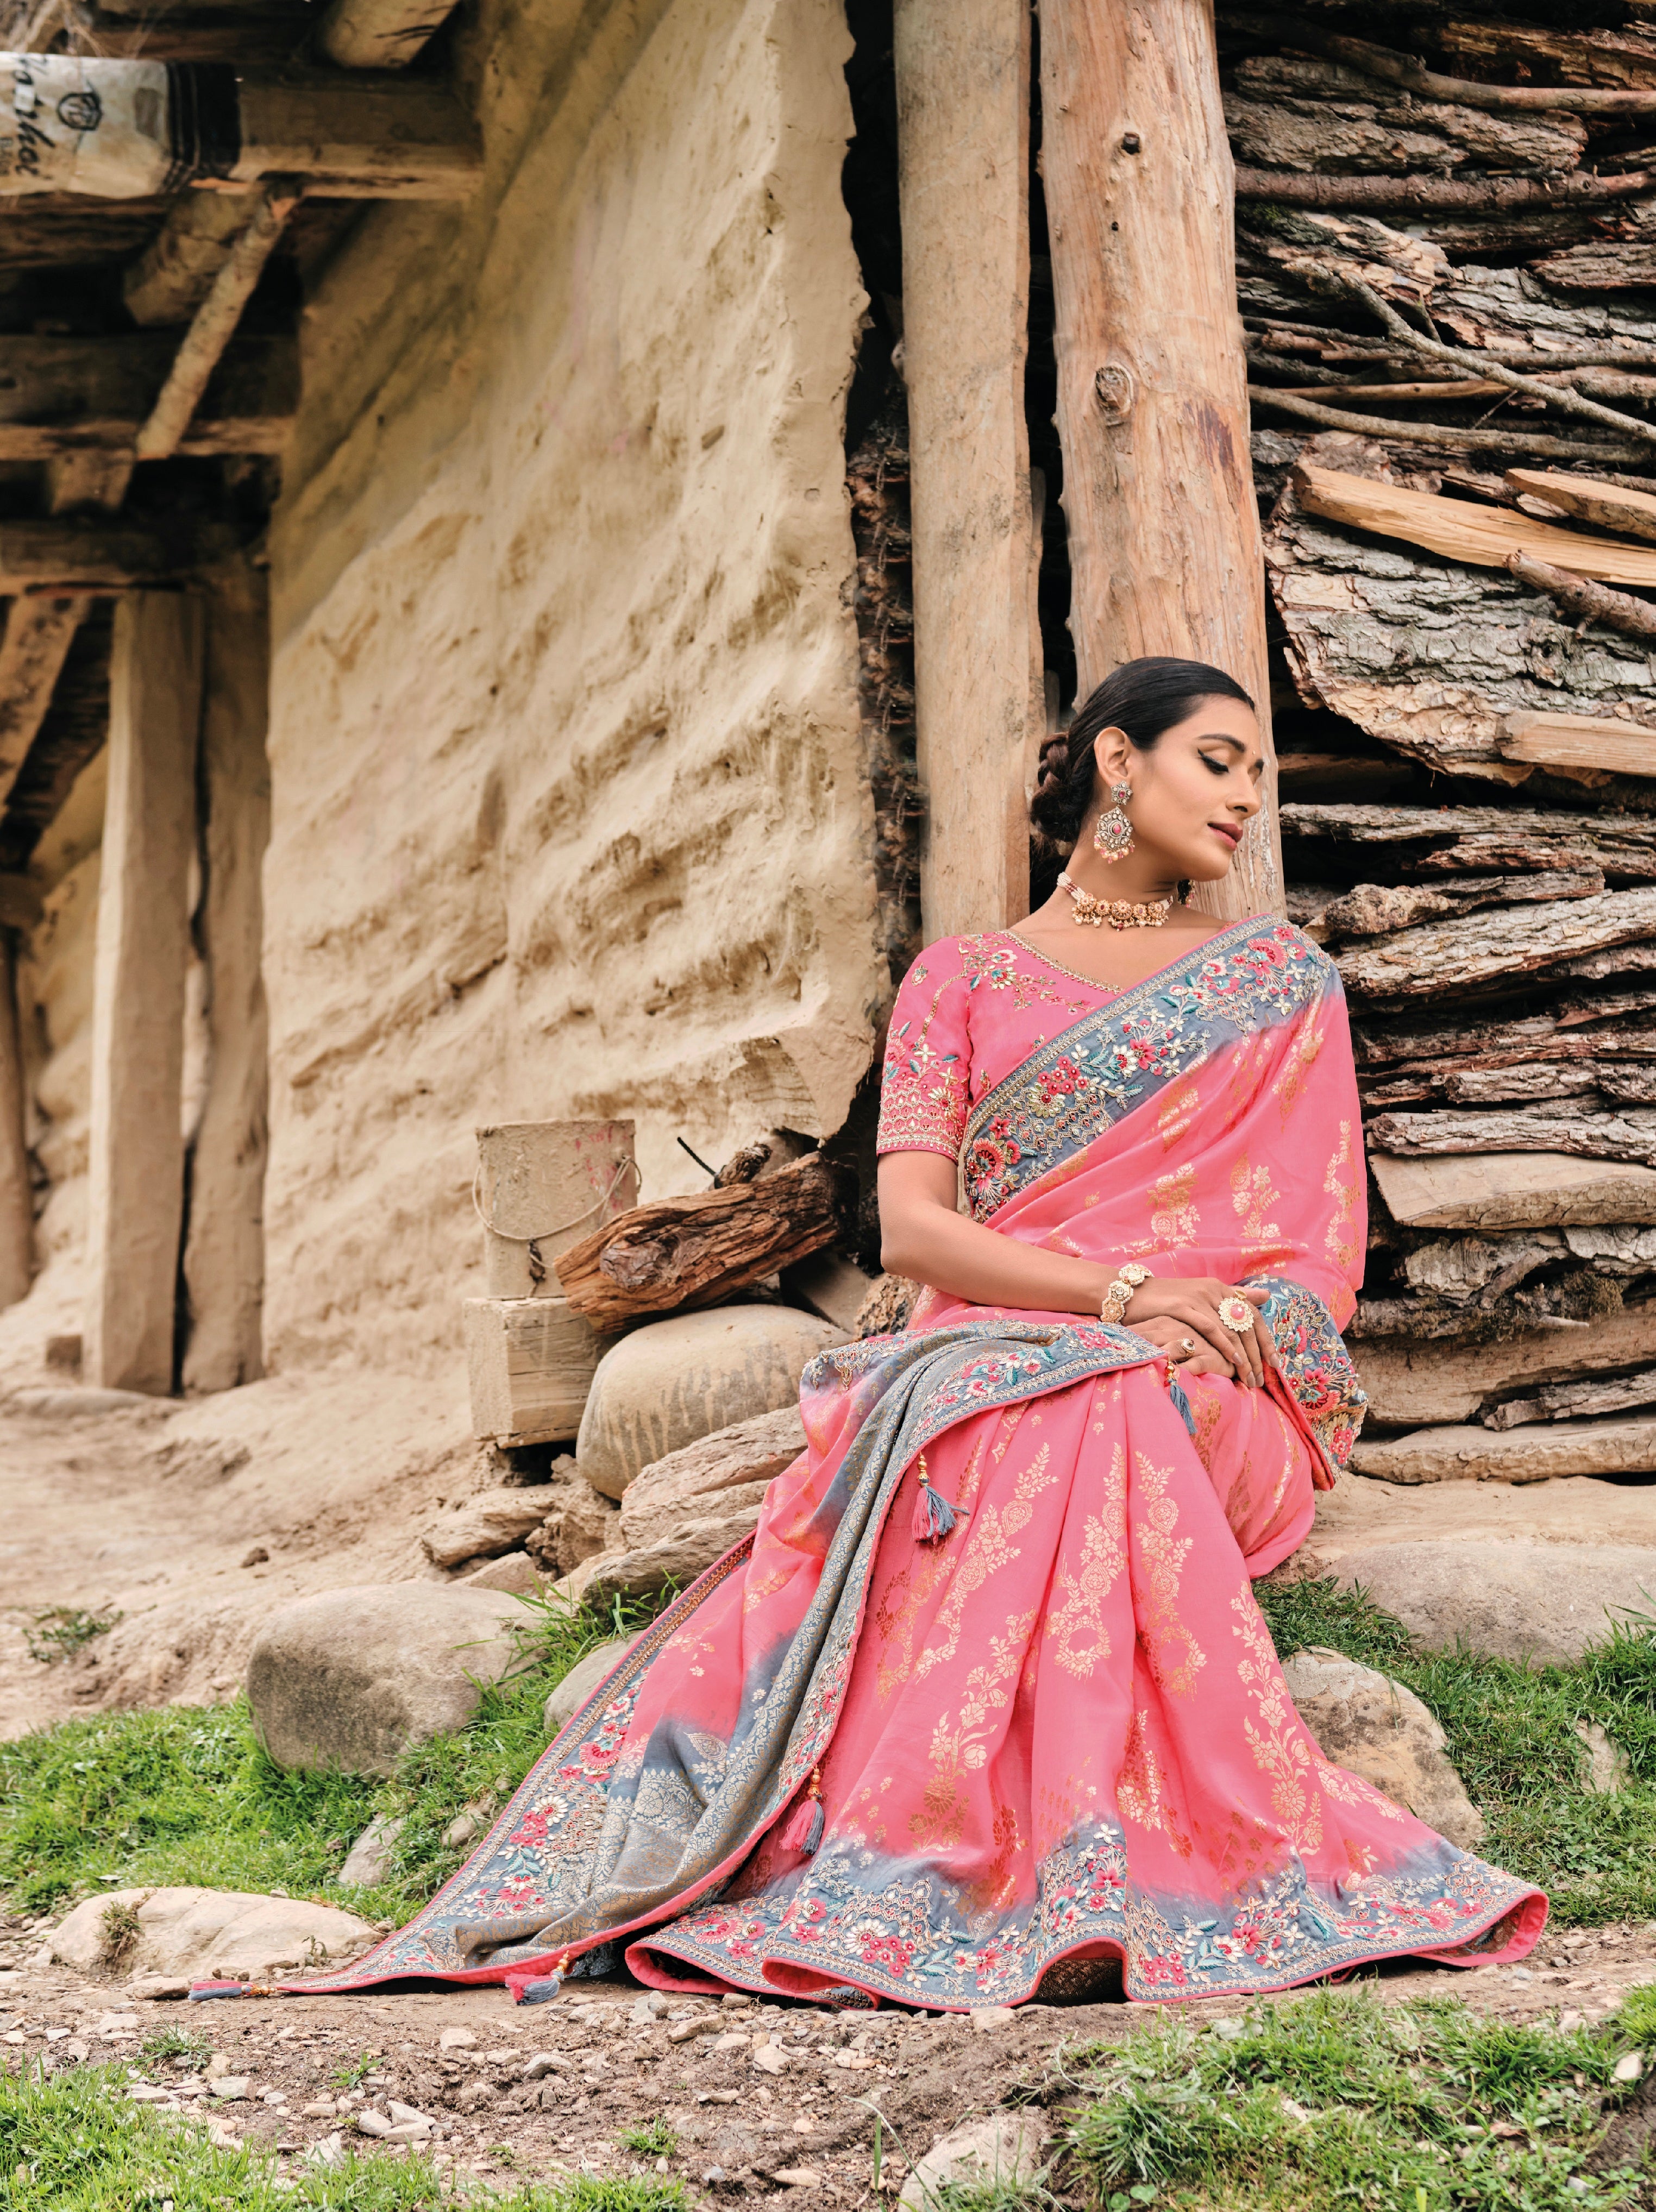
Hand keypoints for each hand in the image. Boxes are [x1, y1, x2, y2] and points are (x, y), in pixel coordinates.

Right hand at [1119, 1279, 1280, 1386]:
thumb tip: (1266, 1296)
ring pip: (1232, 1330)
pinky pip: (1212, 1328)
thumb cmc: (1165, 1303)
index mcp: (1220, 1289)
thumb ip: (1231, 1300)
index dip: (1266, 1340)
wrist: (1130, 1294)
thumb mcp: (1201, 1298)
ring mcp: (1200, 1297)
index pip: (1253, 1315)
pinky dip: (1226, 1346)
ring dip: (1245, 1357)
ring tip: (1250, 1379)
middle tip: (1263, 1379)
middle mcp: (1213, 1290)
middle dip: (1259, 1354)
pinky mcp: (1184, 1306)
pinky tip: (1234, 1362)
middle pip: (1248, 1325)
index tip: (1275, 1364)